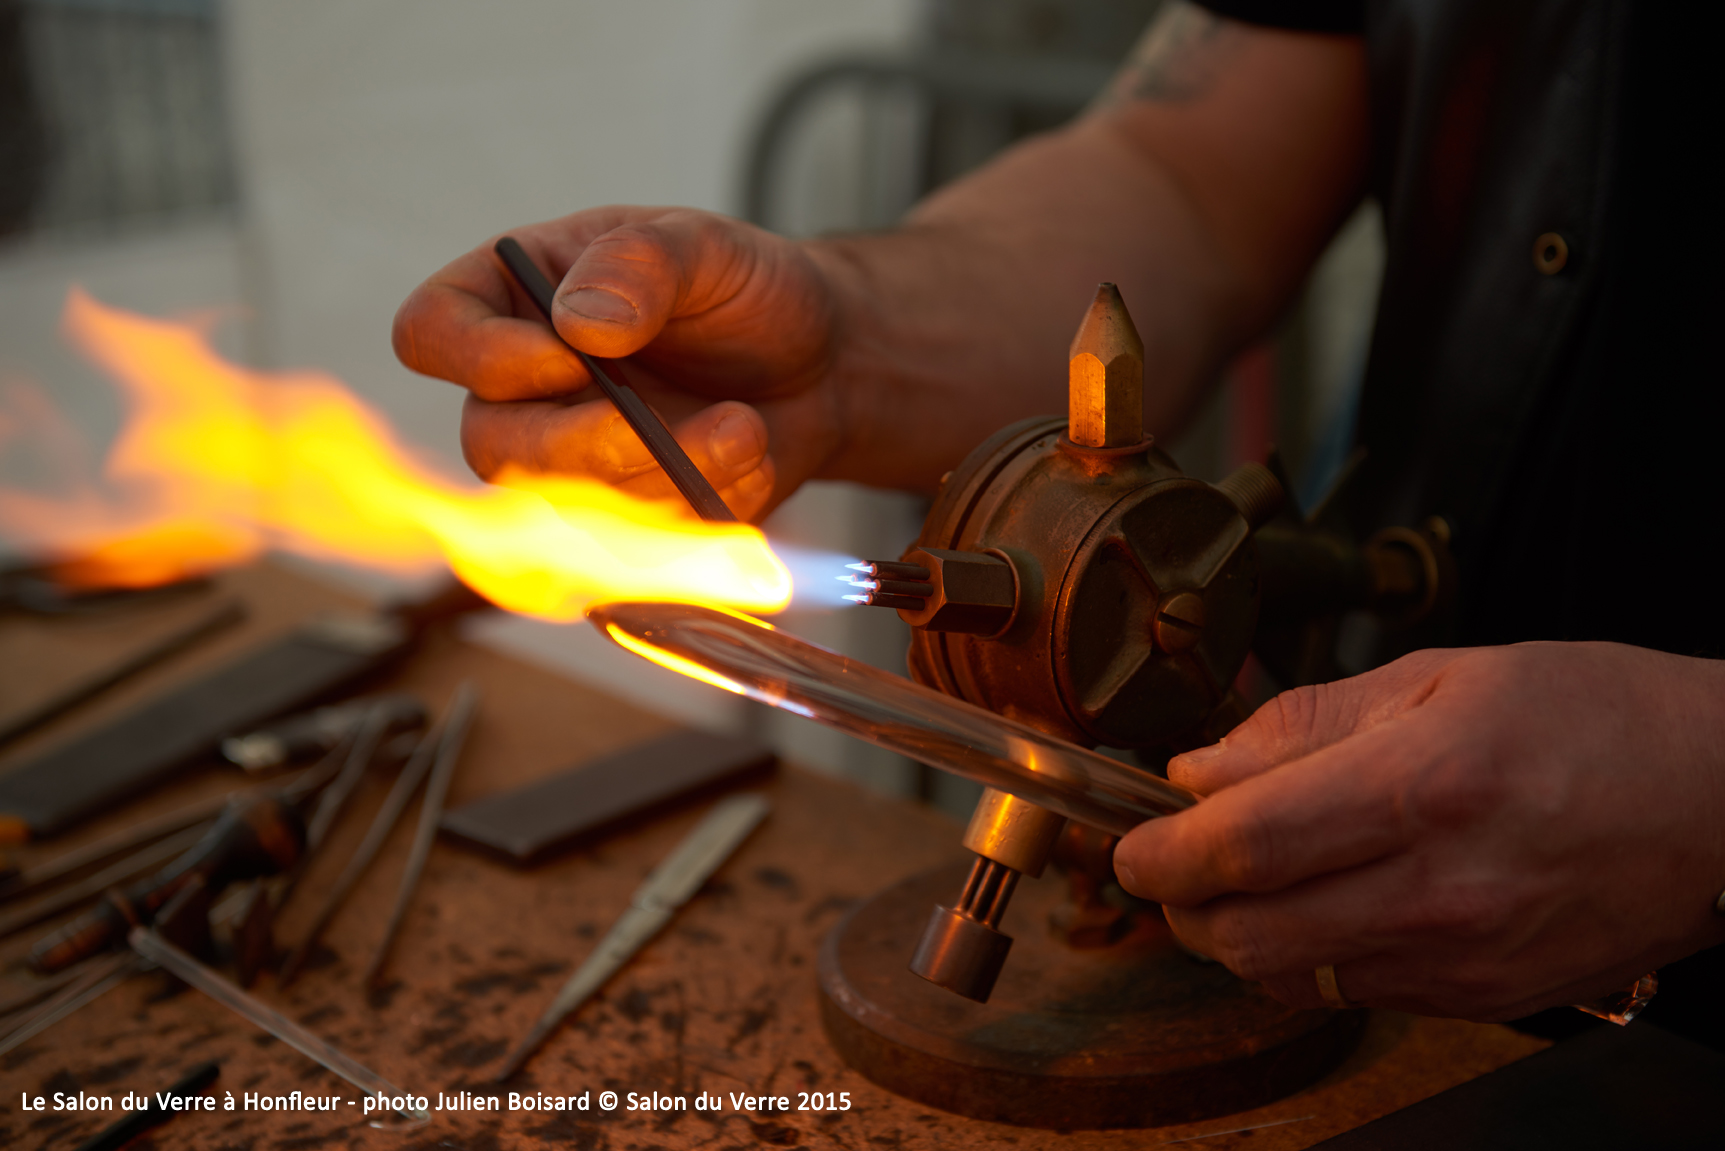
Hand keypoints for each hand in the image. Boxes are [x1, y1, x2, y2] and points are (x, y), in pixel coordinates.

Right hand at [393, 207, 848, 519]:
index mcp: (512, 300)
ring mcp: (569, 461)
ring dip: (670, 476)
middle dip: (594, 443)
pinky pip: (636, 552)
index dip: (483, 358)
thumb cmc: (747, 290)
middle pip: (494, 446)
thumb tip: (582, 322)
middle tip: (675, 423)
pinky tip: (750, 459)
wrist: (822, 366)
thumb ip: (641, 264)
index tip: (571, 356)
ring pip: (570, 509)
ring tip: (747, 427)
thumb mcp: (705, 246)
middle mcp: (522, 390)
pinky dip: (703, 510)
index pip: (433, 333)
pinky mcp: (623, 525)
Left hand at [1113, 642, 1724, 1019]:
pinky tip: (1327, 900)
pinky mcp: (1482, 1000)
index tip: (1129, 842)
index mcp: (1422, 787)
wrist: (1723, 803)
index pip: (1242, 846)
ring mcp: (1462, 960)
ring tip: (1252, 874)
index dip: (1159, 852)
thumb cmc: (1593, 718)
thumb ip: (1304, 727)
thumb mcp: (1442, 679)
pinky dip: (1308, 952)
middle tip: (1176, 860)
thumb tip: (1200, 771)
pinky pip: (1349, 990)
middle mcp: (1439, 890)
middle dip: (1182, 902)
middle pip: (1244, 933)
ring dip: (1238, 931)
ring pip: (1286, 973)